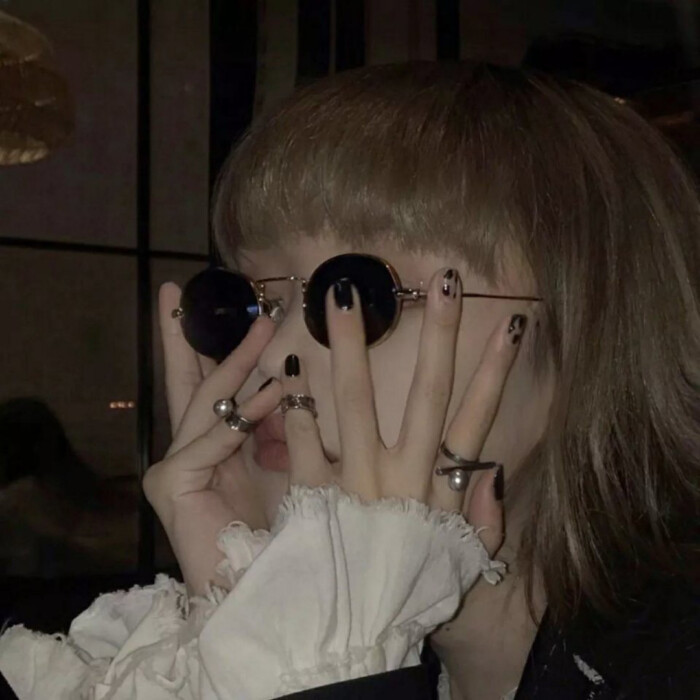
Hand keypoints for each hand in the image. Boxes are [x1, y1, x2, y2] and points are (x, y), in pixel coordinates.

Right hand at [142, 282, 282, 595]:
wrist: (272, 595)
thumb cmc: (289, 533)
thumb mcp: (289, 464)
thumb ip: (278, 426)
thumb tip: (286, 384)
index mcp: (217, 450)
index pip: (211, 391)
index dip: (217, 351)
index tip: (228, 317)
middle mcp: (190, 453)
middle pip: (189, 384)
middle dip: (186, 336)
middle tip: (176, 291)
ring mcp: (176, 468)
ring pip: (204, 401)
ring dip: (238, 362)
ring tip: (265, 326)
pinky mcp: (172, 484)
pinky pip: (213, 438)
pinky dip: (245, 416)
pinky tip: (277, 391)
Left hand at [279, 269, 525, 560]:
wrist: (358, 632)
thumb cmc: (415, 586)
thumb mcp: (465, 557)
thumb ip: (484, 514)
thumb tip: (497, 468)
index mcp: (439, 488)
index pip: (476, 419)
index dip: (495, 372)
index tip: (510, 323)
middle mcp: (401, 476)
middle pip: (425, 394)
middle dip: (437, 337)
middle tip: (440, 280)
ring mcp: (354, 483)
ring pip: (355, 403)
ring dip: (351, 348)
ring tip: (342, 296)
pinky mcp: (313, 495)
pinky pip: (302, 444)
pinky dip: (296, 405)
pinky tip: (291, 364)